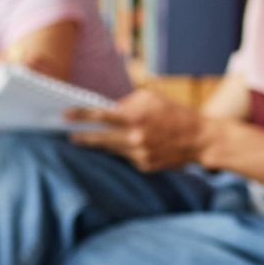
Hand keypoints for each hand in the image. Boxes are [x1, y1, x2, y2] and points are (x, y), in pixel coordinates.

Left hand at [66, 88, 208, 171]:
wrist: (199, 139)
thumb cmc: (175, 113)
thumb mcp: (152, 98)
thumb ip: (129, 102)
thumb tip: (110, 110)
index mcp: (135, 117)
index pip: (100, 116)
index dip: (80, 115)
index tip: (64, 115)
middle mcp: (134, 138)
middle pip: (99, 139)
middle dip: (82, 136)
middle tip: (69, 135)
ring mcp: (138, 154)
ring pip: (111, 149)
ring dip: (101, 144)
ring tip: (89, 139)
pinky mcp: (144, 166)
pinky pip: (126, 156)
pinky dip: (124, 150)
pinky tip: (127, 145)